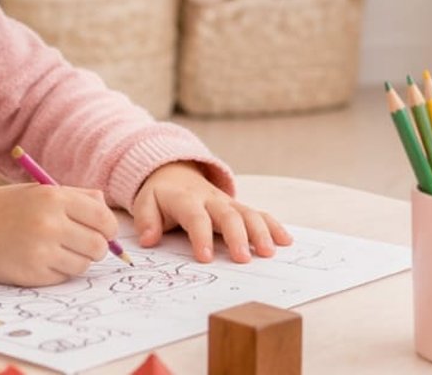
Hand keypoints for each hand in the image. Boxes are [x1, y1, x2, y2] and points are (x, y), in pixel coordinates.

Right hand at [0, 183, 119, 286]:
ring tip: (62, 250)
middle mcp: (50, 224)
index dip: (109, 228)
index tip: (105, 231)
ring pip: (84, 264)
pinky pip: (64, 277)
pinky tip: (45, 259)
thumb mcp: (43, 191)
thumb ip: (79, 197)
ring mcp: (41, 251)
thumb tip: (108, 216)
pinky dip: (61, 270)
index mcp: (55, 198)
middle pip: (98, 246)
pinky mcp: (33, 273)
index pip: (103, 219)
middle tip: (86, 244)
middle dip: (98, 247)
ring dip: (79, 260)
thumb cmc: (12, 207)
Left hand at [130, 162, 292, 262]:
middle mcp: (211, 199)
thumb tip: (148, 240)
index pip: (196, 218)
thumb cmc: (161, 194)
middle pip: (228, 216)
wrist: (176, 171)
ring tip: (269, 252)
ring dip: (261, 232)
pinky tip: (286, 240)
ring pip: (248, 213)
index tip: (206, 258)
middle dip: (237, 237)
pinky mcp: (238, 207)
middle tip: (243, 259)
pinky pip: (258, 214)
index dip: (201, 237)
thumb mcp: (146, 202)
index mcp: (186, 199)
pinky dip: (273, 225)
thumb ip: (147, 220)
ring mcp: (228, 202)